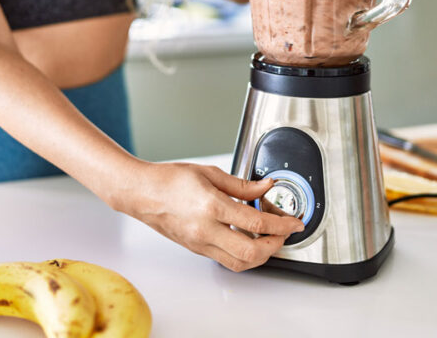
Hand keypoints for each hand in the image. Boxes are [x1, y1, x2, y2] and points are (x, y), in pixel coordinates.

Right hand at [117, 162, 304, 271]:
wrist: (142, 194)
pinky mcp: (198, 249)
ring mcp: (201, 243)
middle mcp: (206, 230)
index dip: (281, 224)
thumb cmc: (169, 180)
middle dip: (276, 245)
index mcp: (211, 206)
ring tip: (270, 238)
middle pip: (252, 252)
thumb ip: (242, 184)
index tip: (294, 221)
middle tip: (284, 232)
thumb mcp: (209, 173)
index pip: (256, 224)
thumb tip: (265, 187)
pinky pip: (227, 260)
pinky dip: (245, 254)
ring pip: (240, 263)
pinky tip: (249, 239)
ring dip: (262, 255)